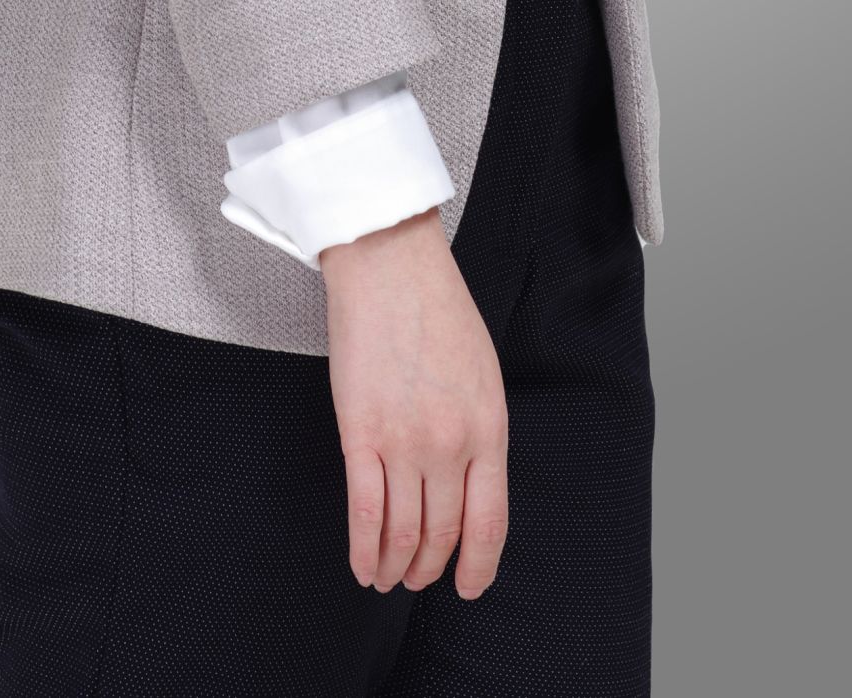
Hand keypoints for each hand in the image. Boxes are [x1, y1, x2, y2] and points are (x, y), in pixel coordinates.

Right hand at [321, 210, 509, 597]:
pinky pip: (364, 512)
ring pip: (403, 532)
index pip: (490, 522)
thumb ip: (479, 431)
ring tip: (388, 580)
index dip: (479, 565)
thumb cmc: (436, 309)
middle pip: (443, 533)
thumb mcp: (482, 374)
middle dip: (431, 568)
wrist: (391, 265)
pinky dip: (363, 549)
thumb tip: (469, 484)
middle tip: (419, 580)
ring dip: (396, 567)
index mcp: (489, 428)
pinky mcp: (360, 433)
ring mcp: (405, 442)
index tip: (469, 586)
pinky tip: (362, 567)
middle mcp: (451, 445)